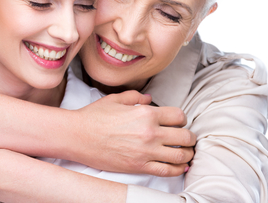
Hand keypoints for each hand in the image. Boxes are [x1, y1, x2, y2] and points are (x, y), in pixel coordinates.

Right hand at [71, 90, 194, 176]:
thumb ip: (136, 97)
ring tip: (186, 153)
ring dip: (187, 154)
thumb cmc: (94, 117)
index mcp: (146, 113)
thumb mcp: (115, 99)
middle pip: (185, 136)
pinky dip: (178, 170)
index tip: (179, 123)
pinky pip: (167, 171)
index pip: (179, 116)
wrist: (78, 136)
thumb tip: (149, 98)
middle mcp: (150, 132)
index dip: (182, 119)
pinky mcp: (139, 166)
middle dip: (189, 137)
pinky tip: (179, 167)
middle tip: (187, 138)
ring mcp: (146, 151)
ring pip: (181, 155)